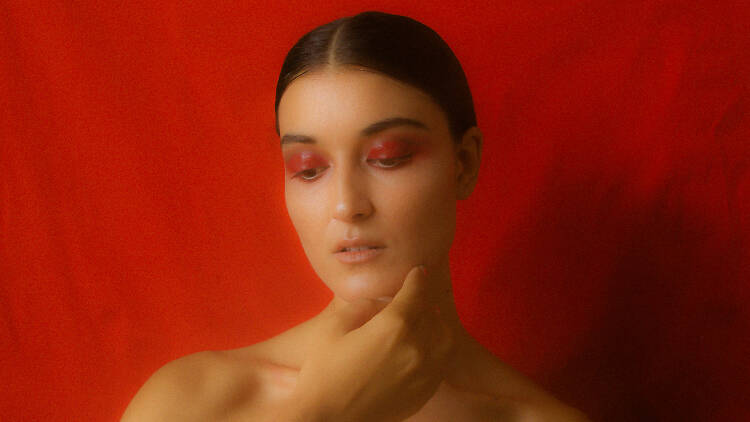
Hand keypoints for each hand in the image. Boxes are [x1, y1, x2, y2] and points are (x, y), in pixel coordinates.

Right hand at [290, 265, 456, 421]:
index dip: (418, 278)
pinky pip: (441, 364)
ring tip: (424, 323)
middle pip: (432, 315)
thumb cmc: (323, 372)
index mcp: (394, 326)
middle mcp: (416, 348)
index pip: (416, 293)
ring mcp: (424, 373)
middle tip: (413, 299)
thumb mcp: (333, 329)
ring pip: (445, 340)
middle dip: (423, 303)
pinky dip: (438, 350)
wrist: (327, 420)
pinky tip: (423, 349)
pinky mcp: (424, 393)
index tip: (419, 271)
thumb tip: (379, 301)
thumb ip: (360, 307)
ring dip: (437, 326)